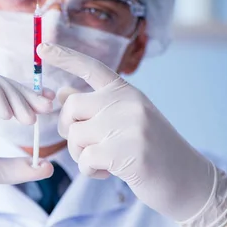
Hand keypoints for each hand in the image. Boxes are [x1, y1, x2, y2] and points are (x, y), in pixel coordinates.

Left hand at [38, 43, 218, 224]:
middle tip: (83, 146)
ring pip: (75, 136)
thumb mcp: (125, 119)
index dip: (64, 56)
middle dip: (67, 129)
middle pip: (71, 108)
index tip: (40, 48)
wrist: (187, 179)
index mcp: (126, 91)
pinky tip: (109, 172)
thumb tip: (62, 92)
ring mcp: (128, 125)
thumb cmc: (150, 149)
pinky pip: (85, 159)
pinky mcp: (126, 151)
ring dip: (80, 155)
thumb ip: (96, 106)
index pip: (91, 67)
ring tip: (104, 161)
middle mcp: (127, 102)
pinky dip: (90, 170)